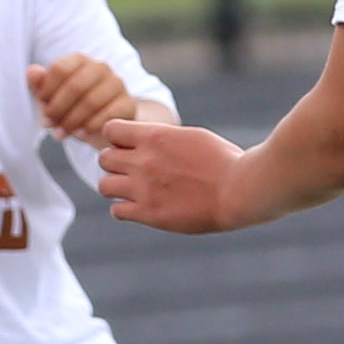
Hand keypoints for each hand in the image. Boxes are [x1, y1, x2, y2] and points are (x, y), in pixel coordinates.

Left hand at [27, 53, 135, 146]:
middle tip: (49, 125)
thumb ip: (40, 84)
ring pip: (91, 100)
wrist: (103, 125)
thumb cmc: (73, 108)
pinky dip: (91, 126)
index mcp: (79, 60)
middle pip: (75, 85)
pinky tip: (81, 134)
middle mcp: (100, 67)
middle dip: (58, 109)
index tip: (42, 109)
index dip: (47, 92)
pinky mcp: (128, 103)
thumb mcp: (52, 98)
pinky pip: (109, 113)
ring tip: (61, 133)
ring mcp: (116, 84)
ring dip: (72, 120)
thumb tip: (32, 72)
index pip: (60, 69)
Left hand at [98, 119, 241, 230]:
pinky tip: (142, 207)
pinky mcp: (149, 214)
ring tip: (134, 190)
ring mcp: (143, 189)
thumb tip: (148, 140)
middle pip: (104, 158)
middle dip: (116, 162)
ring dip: (116, 186)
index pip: (110, 129)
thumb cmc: (224, 161)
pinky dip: (124, 209)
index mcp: (155, 136)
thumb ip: (164, 138)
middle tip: (134, 170)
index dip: (118, 138)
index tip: (131, 146)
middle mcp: (143, 161)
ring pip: (104, 185)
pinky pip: (116, 211)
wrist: (239, 191)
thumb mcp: (192, 137)